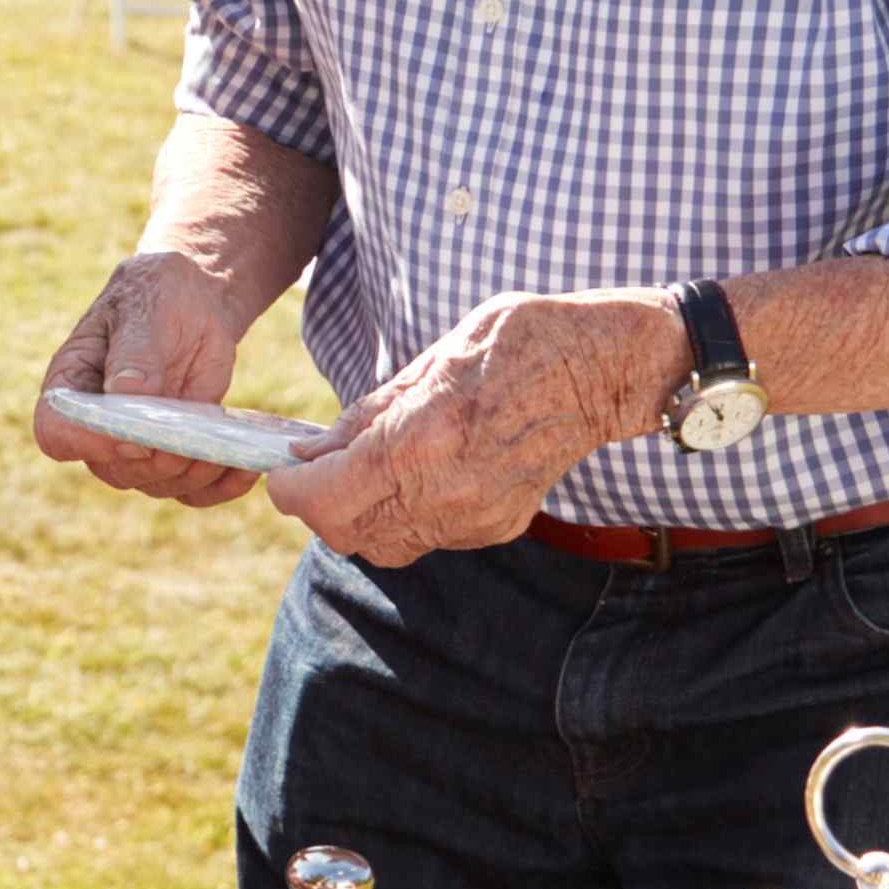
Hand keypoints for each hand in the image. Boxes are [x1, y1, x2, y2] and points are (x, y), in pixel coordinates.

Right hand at [37, 250, 265, 504]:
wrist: (194, 301)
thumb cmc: (157, 294)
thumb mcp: (145, 309)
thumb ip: (134, 353)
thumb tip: (125, 395)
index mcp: (71, 386)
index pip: (56, 431)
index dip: (88, 443)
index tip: (134, 436)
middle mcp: (97, 426)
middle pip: (115, 469)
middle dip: (158, 460)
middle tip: (197, 435)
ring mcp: (136, 447)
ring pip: (157, 484)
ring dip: (195, 473)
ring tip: (230, 447)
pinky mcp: (176, 455)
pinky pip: (193, 491)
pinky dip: (222, 486)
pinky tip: (247, 467)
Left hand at [257, 290, 681, 566]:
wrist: (604, 369)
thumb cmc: (518, 343)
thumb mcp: (431, 359)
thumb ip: (368, 414)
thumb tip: (315, 450)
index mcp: (420, 440)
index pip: (323, 497)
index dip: (291, 486)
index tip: (285, 468)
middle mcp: (444, 492)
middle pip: (343, 532)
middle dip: (319, 505)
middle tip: (319, 468)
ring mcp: (474, 517)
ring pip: (382, 545)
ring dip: (357, 516)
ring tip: (365, 469)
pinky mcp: (497, 526)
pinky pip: (426, 538)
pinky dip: (403, 516)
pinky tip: (417, 475)